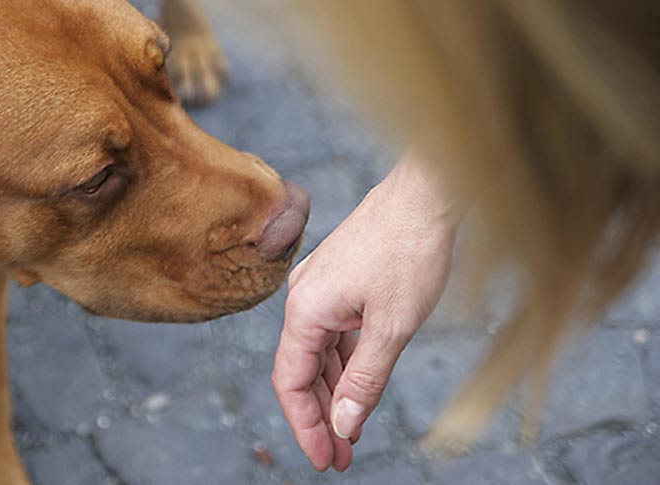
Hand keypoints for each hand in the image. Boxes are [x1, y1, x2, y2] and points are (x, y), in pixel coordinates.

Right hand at [272, 155, 459, 470]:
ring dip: (335, 394)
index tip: (325, 460)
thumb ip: (364, 381)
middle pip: (302, 371)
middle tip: (341, 458)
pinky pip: (335, 334)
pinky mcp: (340, 282)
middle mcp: (304, 299)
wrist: (427, 193)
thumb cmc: (410, 250)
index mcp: (305, 310)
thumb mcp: (392, 328)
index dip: (305, 425)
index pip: (291, 382)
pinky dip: (345, 365)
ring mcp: (321, 289)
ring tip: (351, 435)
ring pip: (319, 354)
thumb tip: (344, 425)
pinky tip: (358, 390)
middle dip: (321, 417)